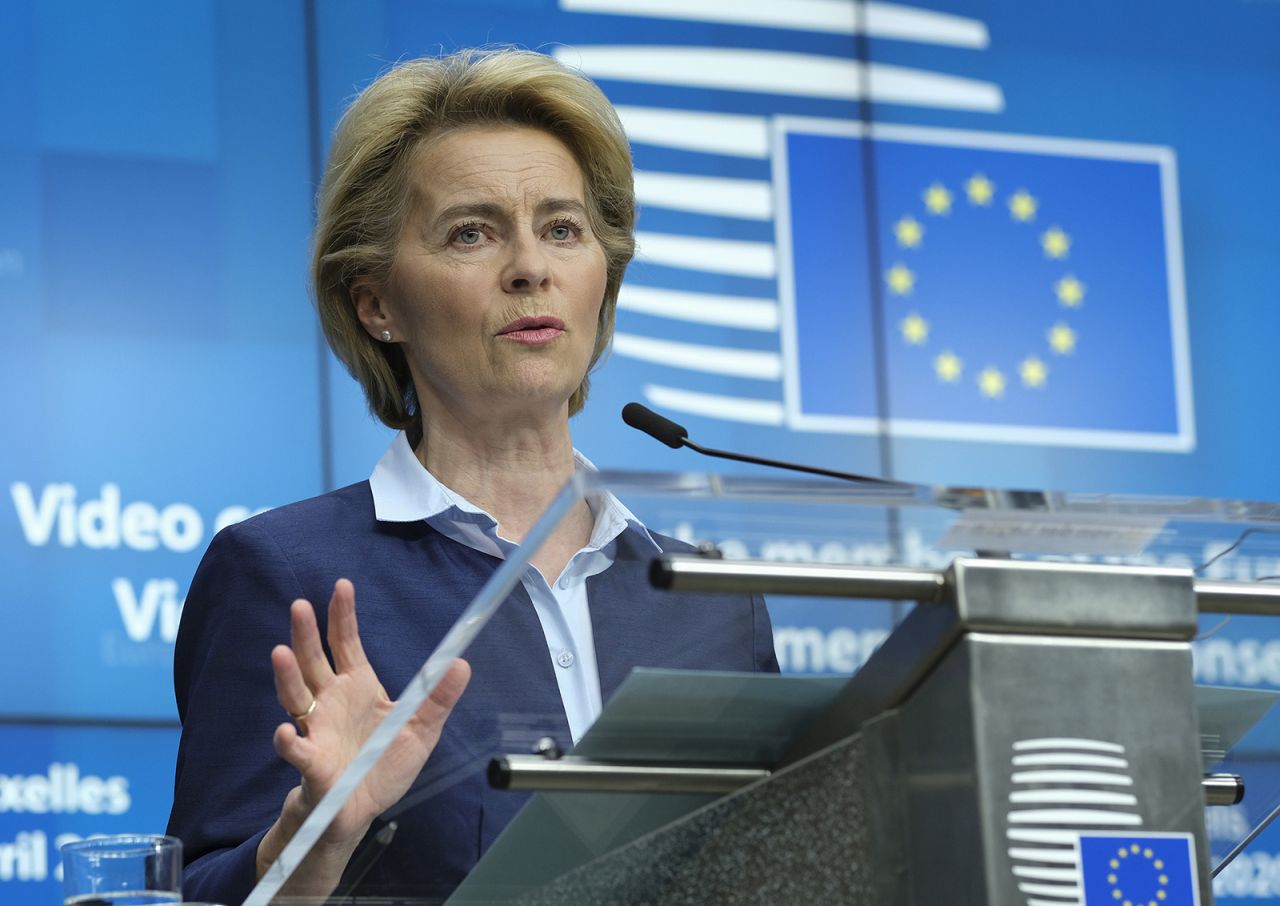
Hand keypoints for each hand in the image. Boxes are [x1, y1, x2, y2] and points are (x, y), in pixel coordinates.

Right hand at [256, 578, 469, 892]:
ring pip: (296, 698)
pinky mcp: (312, 765)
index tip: (342, 586)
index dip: (342, 616)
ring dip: (287, 677)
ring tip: (280, 654)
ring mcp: (317, 731)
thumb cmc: (381, 767)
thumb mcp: (421, 730)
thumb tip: (461, 663)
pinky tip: (285, 732)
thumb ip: (437, 699)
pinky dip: (289, 743)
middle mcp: (331, 703)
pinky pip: (297, 752)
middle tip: (299, 606)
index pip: (346, 644)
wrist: (359, 811)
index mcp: (357, 688)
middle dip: (305, 634)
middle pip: (313, 662)